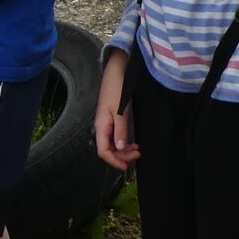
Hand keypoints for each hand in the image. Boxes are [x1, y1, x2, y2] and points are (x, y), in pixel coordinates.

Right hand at [95, 51, 138, 168]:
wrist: (116, 71)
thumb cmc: (117, 88)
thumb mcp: (120, 111)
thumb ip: (120, 130)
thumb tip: (120, 148)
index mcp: (101, 126)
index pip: (103, 151)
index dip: (114, 161)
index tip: (126, 166)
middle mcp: (102, 127)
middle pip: (108, 149)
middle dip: (122, 156)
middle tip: (137, 155)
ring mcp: (106, 123)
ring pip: (113, 144)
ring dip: (124, 150)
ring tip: (137, 149)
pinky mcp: (112, 119)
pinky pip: (115, 136)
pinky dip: (123, 142)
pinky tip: (132, 142)